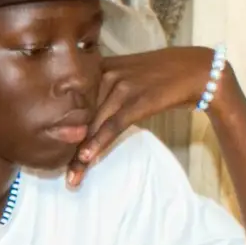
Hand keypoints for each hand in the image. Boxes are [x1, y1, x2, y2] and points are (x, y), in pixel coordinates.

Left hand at [69, 47, 228, 186]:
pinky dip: (99, 142)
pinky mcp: (137, 100)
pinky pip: (113, 125)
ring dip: (80, 154)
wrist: (197, 70)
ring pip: (92, 124)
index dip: (58, 125)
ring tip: (71, 176)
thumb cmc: (161, 74)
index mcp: (98, 67)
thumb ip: (103, 85)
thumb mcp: (126, 73)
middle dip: (65, 144)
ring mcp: (121, 86)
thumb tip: (84, 109)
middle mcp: (105, 74)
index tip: (48, 148)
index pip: (70, 100)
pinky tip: (87, 158)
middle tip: (53, 169)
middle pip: (78, 115)